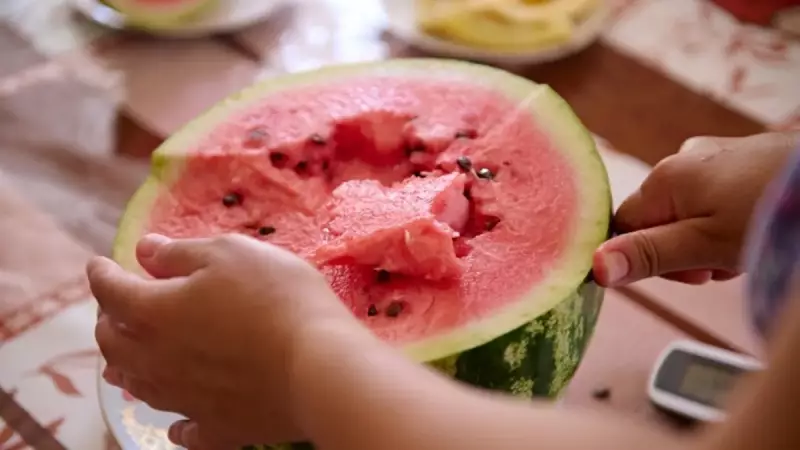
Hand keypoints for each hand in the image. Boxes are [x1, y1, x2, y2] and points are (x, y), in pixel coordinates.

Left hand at [88, 233, 359, 447]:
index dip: (101, 273)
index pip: (110, 291)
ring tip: (123, 361)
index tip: (99, 263)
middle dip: (107, 321)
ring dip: (127, 368)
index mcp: (155, 312)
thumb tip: (144, 252)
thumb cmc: (277, 297)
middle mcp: (157, 360)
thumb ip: (181, 253)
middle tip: (113, 309)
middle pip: (113, 343)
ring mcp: (185, 399)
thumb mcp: (231, 253)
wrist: (320, 366)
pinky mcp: (217, 428)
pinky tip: (178, 422)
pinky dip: (176, 422)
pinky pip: (185, 430)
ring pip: (140, 386)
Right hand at [593, 131, 799, 286]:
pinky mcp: (744, 158)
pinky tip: (755, 229)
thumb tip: (593, 267)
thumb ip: (648, 255)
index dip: (644, 256)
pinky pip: (717, 197)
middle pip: (658, 220)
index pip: (624, 225)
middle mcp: (683, 158)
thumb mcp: (705, 247)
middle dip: (683, 250)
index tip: (683, 273)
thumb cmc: (770, 216)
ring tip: (744, 250)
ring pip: (690, 212)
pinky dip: (730, 221)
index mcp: (665, 178)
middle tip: (719, 266)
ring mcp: (715, 155)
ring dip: (708, 240)